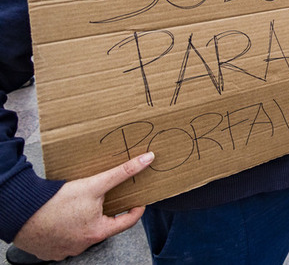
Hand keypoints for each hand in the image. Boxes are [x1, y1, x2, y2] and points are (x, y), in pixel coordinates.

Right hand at [13, 153, 153, 260]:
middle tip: (106, 199)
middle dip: (107, 213)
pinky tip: (64, 217)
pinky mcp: (49, 250)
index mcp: (98, 232)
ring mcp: (66, 250)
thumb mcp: (94, 184)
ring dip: (86, 221)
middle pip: (104, 227)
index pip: (128, 222)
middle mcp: (83, 245)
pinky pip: (65, 239)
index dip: (136, 210)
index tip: (138, 201)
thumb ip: (122, 173)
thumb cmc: (56, 202)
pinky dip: (68, 228)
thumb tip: (147, 160)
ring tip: (82, 206)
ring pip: (83, 234)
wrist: (20, 213)